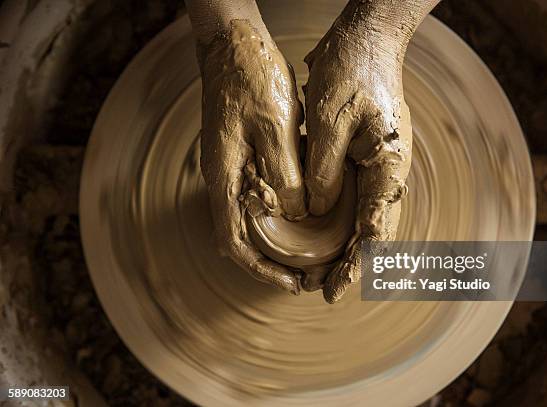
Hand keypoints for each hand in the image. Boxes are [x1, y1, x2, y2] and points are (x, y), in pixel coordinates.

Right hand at [198, 20, 305, 293]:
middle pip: (242, 237)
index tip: (292, 282)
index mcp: (224, 177)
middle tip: (306, 273)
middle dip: (271, 261)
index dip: (262, 269)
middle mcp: (223, 179)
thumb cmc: (251, 79)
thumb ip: (284, 176)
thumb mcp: (274, 127)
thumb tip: (298, 215)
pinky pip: (258, 196)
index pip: (235, 242)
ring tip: (309, 252)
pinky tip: (303, 213)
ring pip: (250, 219)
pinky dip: (279, 214)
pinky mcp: (241, 155)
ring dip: (277, 240)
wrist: (234, 44)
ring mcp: (231, 168)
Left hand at [303, 14, 412, 302]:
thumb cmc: (353, 71)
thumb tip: (317, 211)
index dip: (352, 264)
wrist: (370, 37)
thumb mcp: (329, 121)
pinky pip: (360, 199)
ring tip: (321, 270)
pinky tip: (327, 233)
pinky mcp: (372, 156)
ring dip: (346, 247)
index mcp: (389, 166)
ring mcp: (384, 164)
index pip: (372, 231)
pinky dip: (345, 222)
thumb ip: (324, 170)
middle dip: (349, 264)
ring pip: (367, 219)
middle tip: (321, 289)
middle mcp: (391, 172)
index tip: (332, 289)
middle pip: (374, 233)